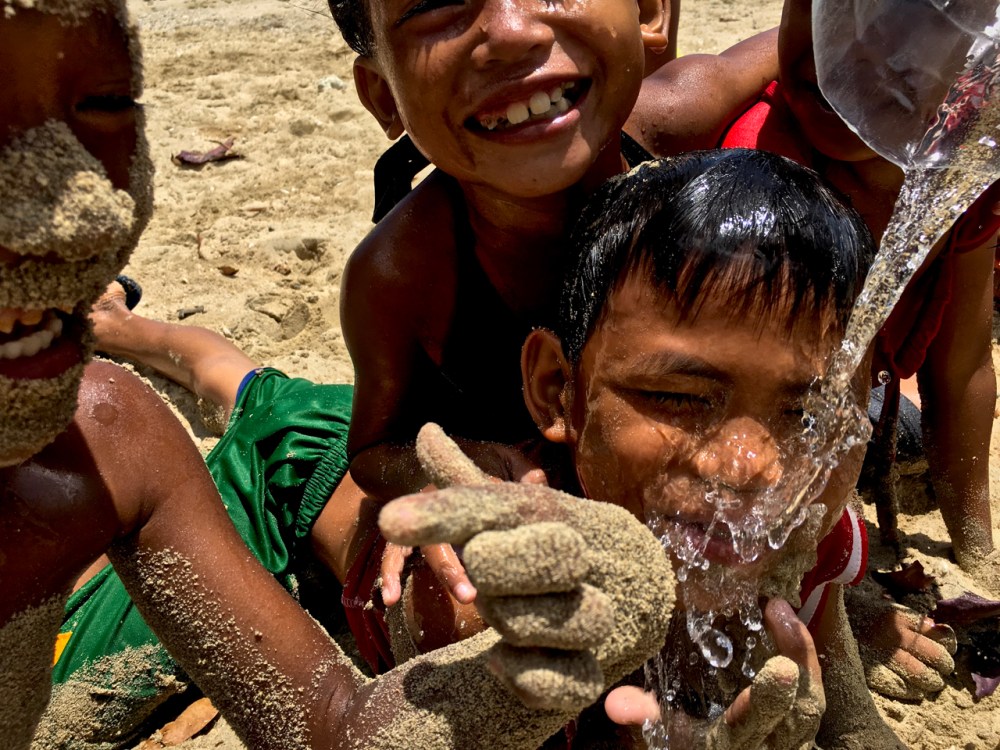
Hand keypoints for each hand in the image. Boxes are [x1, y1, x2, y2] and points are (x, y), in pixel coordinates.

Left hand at [380, 426, 674, 712]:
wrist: (636, 592)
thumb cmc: (546, 548)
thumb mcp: (512, 514)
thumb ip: (466, 485)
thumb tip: (426, 430)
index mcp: (560, 513)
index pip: (498, 505)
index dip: (445, 513)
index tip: (390, 520)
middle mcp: (590, 557)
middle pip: (544, 554)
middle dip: (499, 565)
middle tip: (486, 572)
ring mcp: (603, 616)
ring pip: (547, 619)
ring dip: (511, 621)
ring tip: (505, 616)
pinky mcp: (597, 673)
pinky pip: (564, 682)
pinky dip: (524, 676)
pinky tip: (499, 662)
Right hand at [606, 599, 824, 749]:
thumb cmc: (691, 747)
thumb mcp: (666, 739)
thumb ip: (644, 720)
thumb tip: (615, 703)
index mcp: (729, 746)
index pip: (744, 730)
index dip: (757, 707)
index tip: (772, 674)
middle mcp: (768, 744)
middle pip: (790, 719)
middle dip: (789, 681)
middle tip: (781, 635)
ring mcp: (791, 737)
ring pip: (808, 703)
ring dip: (800, 655)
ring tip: (780, 611)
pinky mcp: (801, 722)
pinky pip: (812, 691)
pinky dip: (805, 655)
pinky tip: (788, 619)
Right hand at [852, 598, 956, 699]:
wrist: (822, 621)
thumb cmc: (858, 614)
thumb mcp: (884, 608)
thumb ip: (910, 619)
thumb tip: (938, 629)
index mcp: (899, 617)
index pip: (940, 634)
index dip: (948, 645)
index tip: (947, 648)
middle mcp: (894, 635)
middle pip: (936, 656)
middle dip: (944, 665)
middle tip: (942, 668)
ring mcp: (883, 654)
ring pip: (923, 675)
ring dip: (932, 681)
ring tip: (931, 681)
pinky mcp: (872, 672)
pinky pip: (903, 687)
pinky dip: (913, 690)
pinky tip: (913, 688)